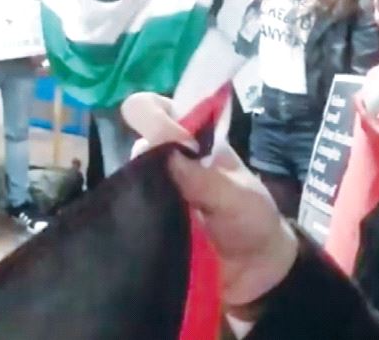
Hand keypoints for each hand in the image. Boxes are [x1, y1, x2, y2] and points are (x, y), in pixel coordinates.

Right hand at [121, 92, 298, 307]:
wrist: (254, 271)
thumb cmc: (251, 221)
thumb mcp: (238, 197)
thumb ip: (206, 178)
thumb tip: (167, 153)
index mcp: (194, 139)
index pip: (160, 108)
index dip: (154, 116)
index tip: (162, 138)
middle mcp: (167, 156)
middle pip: (138, 138)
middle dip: (145, 155)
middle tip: (164, 183)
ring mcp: (153, 186)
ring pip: (128, 172)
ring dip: (137, 186)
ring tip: (155, 209)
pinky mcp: (143, 215)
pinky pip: (125, 205)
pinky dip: (129, 211)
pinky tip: (141, 222)